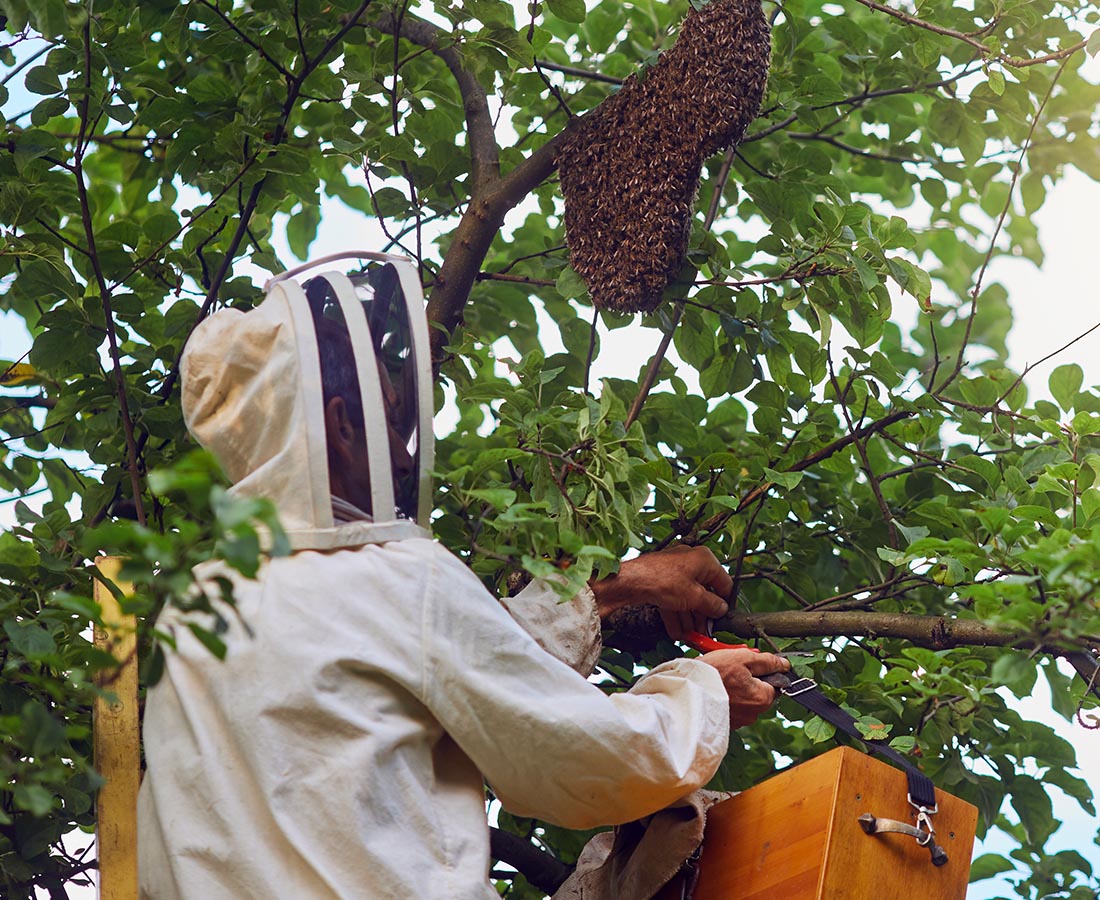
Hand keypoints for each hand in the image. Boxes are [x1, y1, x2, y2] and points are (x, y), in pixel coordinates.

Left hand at [590, 545, 732, 639]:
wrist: (631, 581)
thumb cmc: (662, 580)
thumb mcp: (695, 597)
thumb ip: (712, 605)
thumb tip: (721, 609)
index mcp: (704, 559)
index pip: (723, 582)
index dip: (724, 602)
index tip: (722, 617)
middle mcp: (690, 562)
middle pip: (703, 593)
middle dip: (702, 616)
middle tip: (705, 632)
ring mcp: (674, 571)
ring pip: (687, 598)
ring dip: (689, 619)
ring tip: (691, 636)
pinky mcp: (662, 581)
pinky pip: (673, 599)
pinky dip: (676, 615)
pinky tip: (677, 632)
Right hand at [700, 648, 790, 728]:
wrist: (686, 690)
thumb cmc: (714, 673)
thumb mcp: (744, 657)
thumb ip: (768, 661)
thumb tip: (783, 664)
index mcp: (763, 698)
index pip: (774, 683)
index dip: (762, 671)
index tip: (748, 665)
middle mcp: (754, 714)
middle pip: (759, 693)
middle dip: (748, 681)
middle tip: (731, 669)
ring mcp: (739, 721)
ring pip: (744, 700)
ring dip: (736, 690)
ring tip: (719, 679)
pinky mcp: (725, 723)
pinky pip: (731, 708)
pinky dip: (726, 699)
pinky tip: (714, 689)